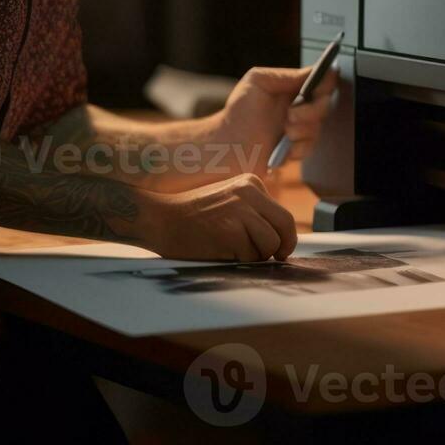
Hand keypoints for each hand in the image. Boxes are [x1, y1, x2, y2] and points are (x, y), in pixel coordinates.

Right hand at [133, 173, 297, 261]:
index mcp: (252, 183)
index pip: (283, 216)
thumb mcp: (230, 202)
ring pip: (270, 245)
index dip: (285, 237)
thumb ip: (255, 213)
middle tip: (275, 258)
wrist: (159, 219)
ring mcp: (240, 211)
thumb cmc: (194, 217)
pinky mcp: (231, 232)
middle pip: (285, 227)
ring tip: (235, 251)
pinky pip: (249, 256)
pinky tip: (220, 252)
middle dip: (282, 248)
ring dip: (256, 256)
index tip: (280, 249)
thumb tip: (283, 240)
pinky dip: (238, 261)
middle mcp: (249, 193)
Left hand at [218, 63, 339, 174]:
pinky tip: (282, 149)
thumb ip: (285, 75)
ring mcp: (300, 129)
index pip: (322, 81)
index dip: (326, 83)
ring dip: (301, 131)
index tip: (317, 89)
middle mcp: (300, 107)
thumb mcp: (257, 81)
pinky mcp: (296, 149)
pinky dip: (297, 148)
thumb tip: (312, 72)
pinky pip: (309, 148)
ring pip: (317, 128)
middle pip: (325, 104)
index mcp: (293, 88)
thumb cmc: (238, 111)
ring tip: (283, 133)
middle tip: (290, 115)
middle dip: (311, 111)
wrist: (227, 144)